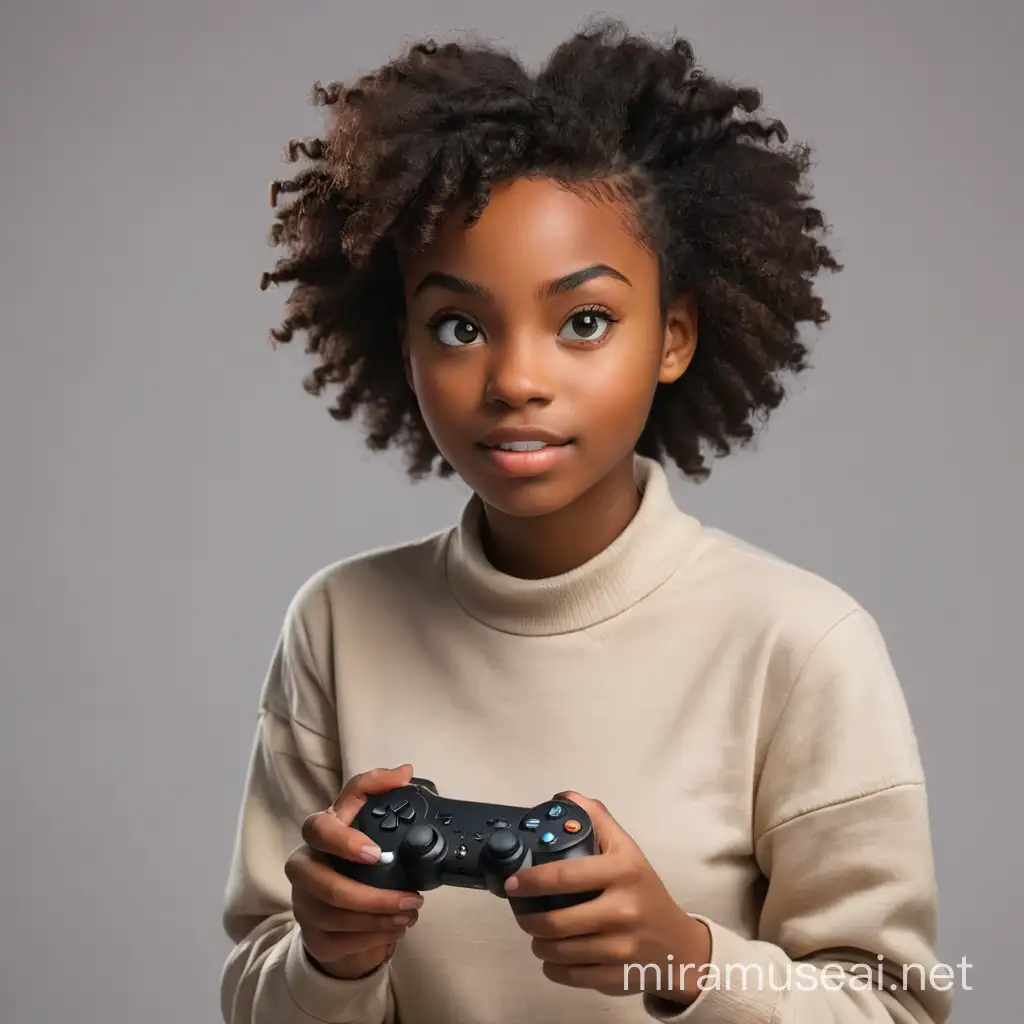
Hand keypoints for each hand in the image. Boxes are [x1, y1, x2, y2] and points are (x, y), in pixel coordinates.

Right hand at [285, 764, 423, 979]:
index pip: (320, 828)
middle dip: (371, 896)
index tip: (377, 853)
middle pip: (325, 884)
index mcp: (319, 832)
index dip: (344, 840)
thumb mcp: (367, 819)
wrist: (336, 900)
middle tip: (410, 897)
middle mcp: (303, 866)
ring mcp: (303, 902)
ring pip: (335, 916)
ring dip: (379, 919)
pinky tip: (395, 929)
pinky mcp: (311, 933)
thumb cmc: (353, 854)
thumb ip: (381, 791)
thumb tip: (405, 770)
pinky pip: (338, 941)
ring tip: (411, 913)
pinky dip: (372, 938)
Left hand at [505, 792, 710, 1003]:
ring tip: (536, 933)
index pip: (565, 875)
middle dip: (528, 919)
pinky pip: (569, 976)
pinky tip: (552, 957)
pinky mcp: (617, 977)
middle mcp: (624, 909)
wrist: (678, 945)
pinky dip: (552, 968)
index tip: (513, 882)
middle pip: (556, 922)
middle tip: (521, 912)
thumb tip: (566, 797)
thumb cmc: (645, 891)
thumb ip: (598, 820)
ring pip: (558, 951)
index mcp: (623, 871)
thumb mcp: (627, 851)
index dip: (531, 880)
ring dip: (538, 943)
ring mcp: (621, 947)